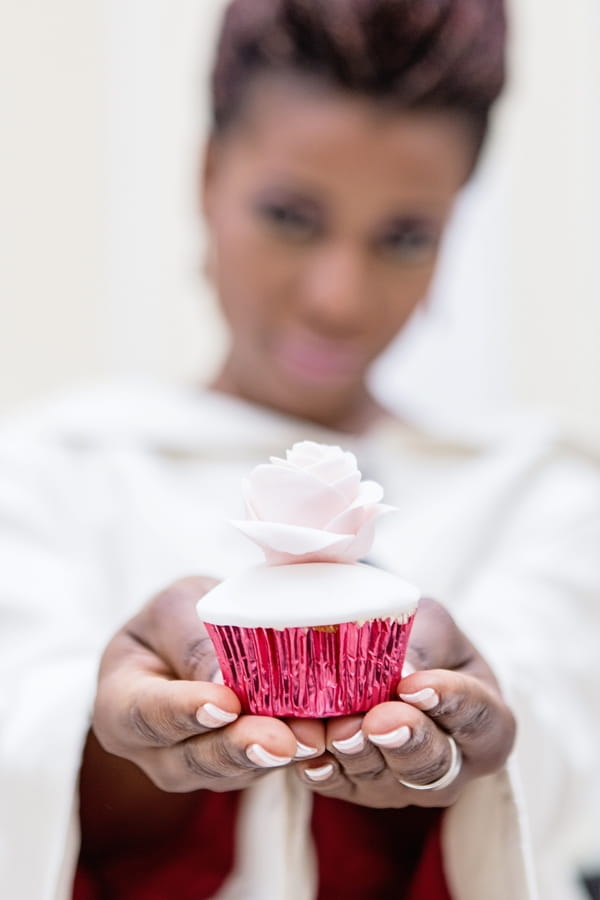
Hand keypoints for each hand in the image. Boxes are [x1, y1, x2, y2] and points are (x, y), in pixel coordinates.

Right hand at [92, 577, 324, 793]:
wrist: (186, 644)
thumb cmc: (173, 621)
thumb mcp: (174, 610)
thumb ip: (190, 640)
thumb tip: (221, 678)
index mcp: (119, 705)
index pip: (146, 713)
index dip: (185, 711)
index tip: (225, 704)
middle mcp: (150, 751)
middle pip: (190, 759)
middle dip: (239, 749)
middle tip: (282, 739)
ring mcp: (192, 768)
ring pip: (230, 773)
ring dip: (272, 757)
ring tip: (310, 739)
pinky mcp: (233, 772)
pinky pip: (258, 770)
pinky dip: (290, 755)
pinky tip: (320, 739)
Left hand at [293, 597, 515, 807]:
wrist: (389, 662)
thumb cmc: (425, 641)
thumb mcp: (432, 626)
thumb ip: (422, 647)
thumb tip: (402, 670)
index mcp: (487, 724)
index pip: (477, 717)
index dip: (450, 702)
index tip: (416, 685)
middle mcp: (453, 767)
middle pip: (433, 765)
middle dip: (403, 741)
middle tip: (379, 720)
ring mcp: (405, 787)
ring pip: (384, 781)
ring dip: (357, 755)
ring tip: (337, 730)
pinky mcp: (360, 791)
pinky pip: (341, 787)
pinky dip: (323, 770)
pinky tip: (310, 756)